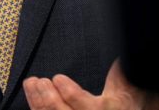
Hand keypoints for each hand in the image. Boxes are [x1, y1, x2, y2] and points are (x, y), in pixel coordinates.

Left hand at [24, 59, 158, 109]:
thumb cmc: (124, 103)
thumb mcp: (127, 89)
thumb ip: (120, 74)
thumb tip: (120, 55)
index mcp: (105, 109)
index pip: (82, 104)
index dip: (68, 91)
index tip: (57, 78)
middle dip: (47, 96)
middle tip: (38, 80)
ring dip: (37, 102)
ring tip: (31, 84)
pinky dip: (37, 109)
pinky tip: (33, 99)